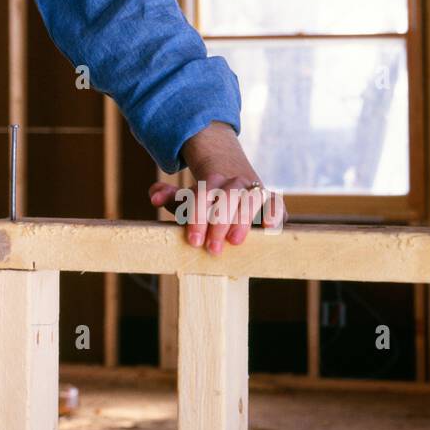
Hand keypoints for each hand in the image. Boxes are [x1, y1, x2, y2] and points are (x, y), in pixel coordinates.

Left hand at [149, 174, 284, 254]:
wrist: (234, 182)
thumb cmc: (207, 202)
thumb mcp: (187, 199)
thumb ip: (170, 197)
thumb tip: (153, 197)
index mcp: (212, 181)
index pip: (203, 194)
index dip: (198, 217)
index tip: (194, 241)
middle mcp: (234, 182)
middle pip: (228, 196)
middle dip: (219, 223)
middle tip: (213, 249)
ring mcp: (254, 190)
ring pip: (252, 197)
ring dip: (244, 218)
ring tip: (235, 241)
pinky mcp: (271, 201)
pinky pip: (276, 203)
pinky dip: (274, 213)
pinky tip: (267, 228)